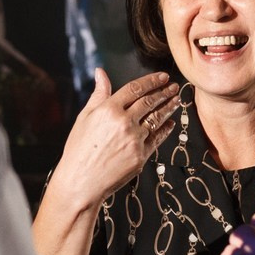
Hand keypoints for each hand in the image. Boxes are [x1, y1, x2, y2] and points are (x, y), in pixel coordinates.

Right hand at [48, 68, 177, 212]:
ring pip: (157, 118)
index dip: (151, 81)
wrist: (81, 181)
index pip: (135, 89)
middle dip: (164, 92)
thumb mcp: (84, 117)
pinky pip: (157, 138)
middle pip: (149, 101)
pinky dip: (165, 129)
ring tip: (176, 100)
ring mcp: (134, 139)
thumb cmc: (78, 149)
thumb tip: (100, 73)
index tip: (162, 76)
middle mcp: (124, 122)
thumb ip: (98, 94)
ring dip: (169, 107)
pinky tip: (170, 123)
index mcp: (108, 110)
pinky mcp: (141, 155)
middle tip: (173, 87)